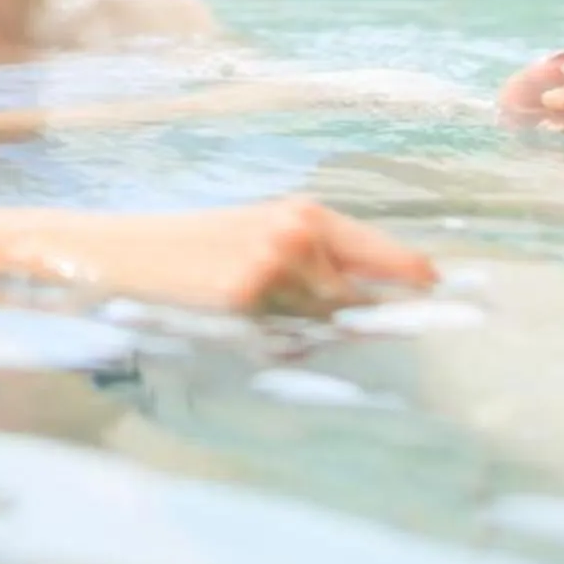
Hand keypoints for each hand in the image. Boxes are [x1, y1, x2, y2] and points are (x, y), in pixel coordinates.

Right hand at [32, 198, 436, 315]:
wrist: (116, 254)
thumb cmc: (188, 251)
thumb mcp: (255, 238)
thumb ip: (314, 265)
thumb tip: (375, 309)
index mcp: (303, 215)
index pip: (385, 256)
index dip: (417, 279)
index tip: (447, 295)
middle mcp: (297, 236)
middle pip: (360, 302)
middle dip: (358, 322)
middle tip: (334, 329)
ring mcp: (273, 270)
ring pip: (322, 329)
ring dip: (303, 338)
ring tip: (248, 318)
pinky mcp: (247, 304)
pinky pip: (284, 345)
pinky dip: (272, 349)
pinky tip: (234, 328)